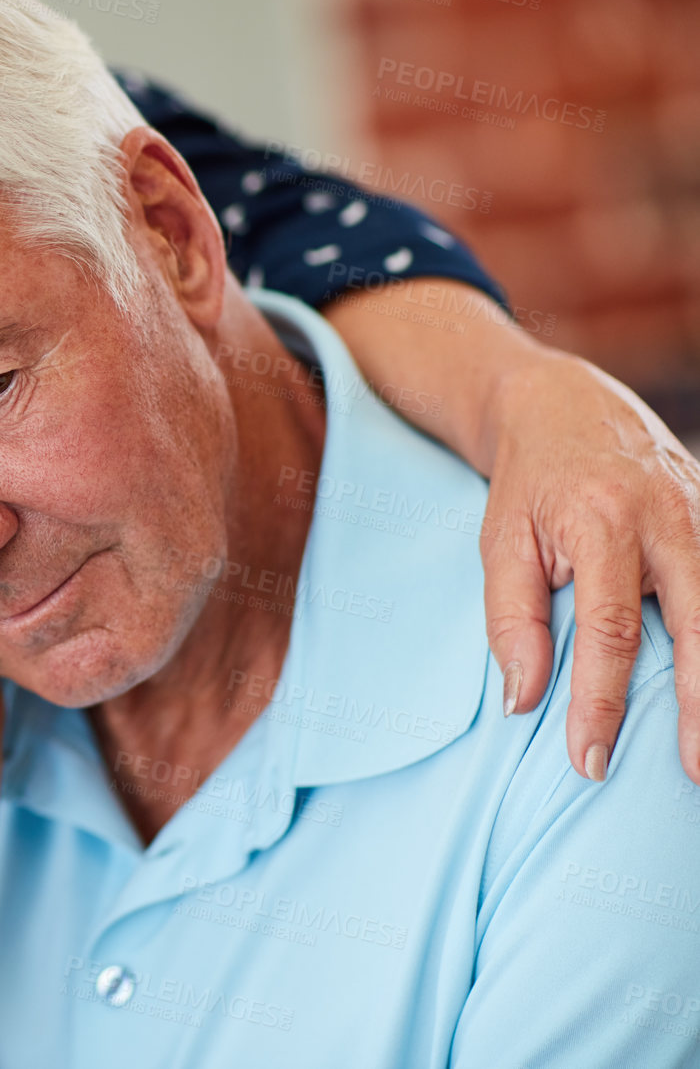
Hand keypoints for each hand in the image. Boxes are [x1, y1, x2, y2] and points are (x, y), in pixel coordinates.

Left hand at [480, 354, 699, 782]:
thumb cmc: (527, 484)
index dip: (600, 702)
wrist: (565, 405)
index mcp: (605, 523)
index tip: (587, 760)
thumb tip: (523, 700)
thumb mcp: (500, 543)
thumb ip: (511, 620)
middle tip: (692, 775)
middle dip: (699, 710)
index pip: (609, 632)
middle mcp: (671, 520)